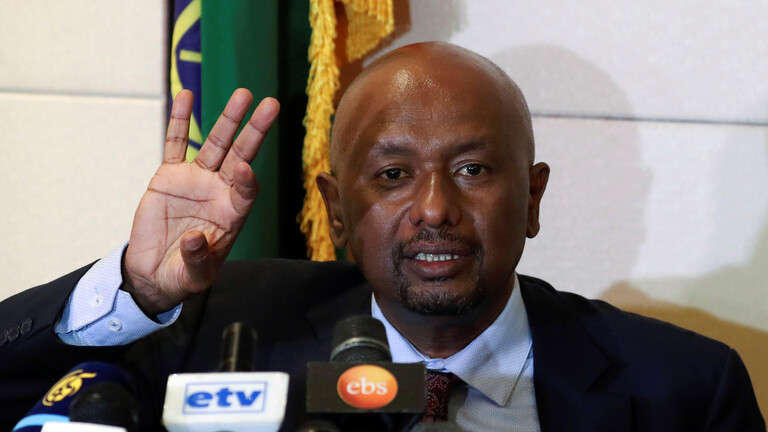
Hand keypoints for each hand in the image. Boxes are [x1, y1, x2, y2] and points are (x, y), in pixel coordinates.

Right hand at [122, 89, 278, 314]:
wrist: (154, 272)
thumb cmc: (182, 275)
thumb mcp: (193, 277)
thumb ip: (197, 260)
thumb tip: (195, 239)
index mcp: (232, 214)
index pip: (247, 190)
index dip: (248, 180)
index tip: (244, 169)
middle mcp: (220, 191)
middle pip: (241, 155)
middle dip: (255, 131)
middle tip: (270, 105)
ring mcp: (196, 180)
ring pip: (215, 143)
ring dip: (228, 119)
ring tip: (242, 95)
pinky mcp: (170, 176)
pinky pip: (175, 143)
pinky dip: (180, 120)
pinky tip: (186, 96)